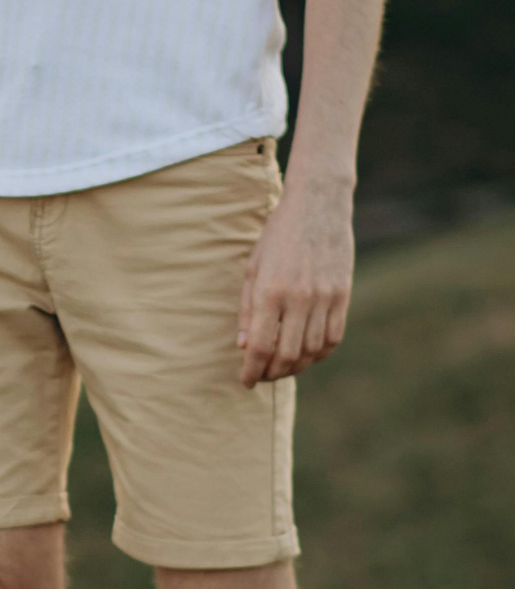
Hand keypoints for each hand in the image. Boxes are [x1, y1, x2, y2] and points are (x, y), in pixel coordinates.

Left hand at [237, 174, 354, 385]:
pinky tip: (305, 355)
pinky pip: (333, 338)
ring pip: (311, 351)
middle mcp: (299, 299)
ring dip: (295, 367)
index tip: (245, 381)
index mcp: (270, 291)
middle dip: (272, 373)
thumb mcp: (253, 267)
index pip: (261, 345)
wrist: (318, 207)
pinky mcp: (343, 296)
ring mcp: (325, 298)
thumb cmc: (278, 236)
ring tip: (280, 369)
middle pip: (287, 355)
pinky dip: (318, 353)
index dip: (252, 370)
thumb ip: (248, 309)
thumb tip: (245, 346)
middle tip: (261, 376)